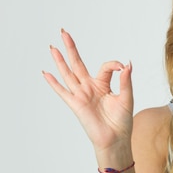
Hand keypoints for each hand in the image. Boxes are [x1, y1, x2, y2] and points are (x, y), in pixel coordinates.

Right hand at [43, 30, 133, 155]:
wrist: (116, 139)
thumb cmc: (122, 121)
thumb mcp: (127, 98)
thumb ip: (126, 81)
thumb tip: (127, 64)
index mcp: (103, 85)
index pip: (105, 67)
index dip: (114, 64)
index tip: (122, 67)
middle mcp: (90, 88)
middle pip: (77, 64)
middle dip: (71, 48)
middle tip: (64, 32)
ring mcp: (81, 95)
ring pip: (68, 74)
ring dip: (60, 61)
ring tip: (53, 47)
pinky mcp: (76, 105)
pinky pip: (63, 92)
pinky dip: (53, 83)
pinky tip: (45, 73)